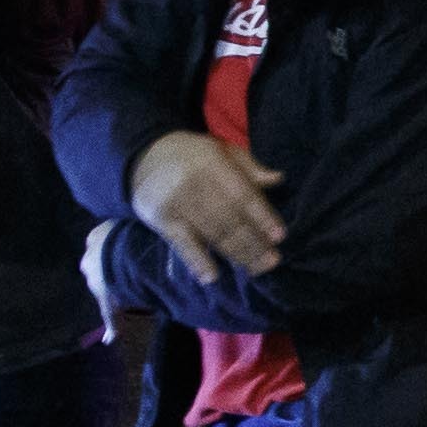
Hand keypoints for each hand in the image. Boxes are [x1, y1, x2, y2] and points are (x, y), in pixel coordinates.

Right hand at [129, 129, 288, 282]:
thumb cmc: (195, 156)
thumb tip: (278, 179)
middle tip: (272, 261)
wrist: (146, 157)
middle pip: (228, 218)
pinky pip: (181, 243)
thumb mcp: (223, 150)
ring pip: (211, 232)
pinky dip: (196, 260)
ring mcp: (175, 202)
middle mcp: (193, 183)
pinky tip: (212, 276)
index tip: (280, 236)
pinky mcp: (160, 220)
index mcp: (212, 163)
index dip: (262, 216)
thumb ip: (249, 167)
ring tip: (256, 269)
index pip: (242, 194)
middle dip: (253, 242)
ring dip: (236, 254)